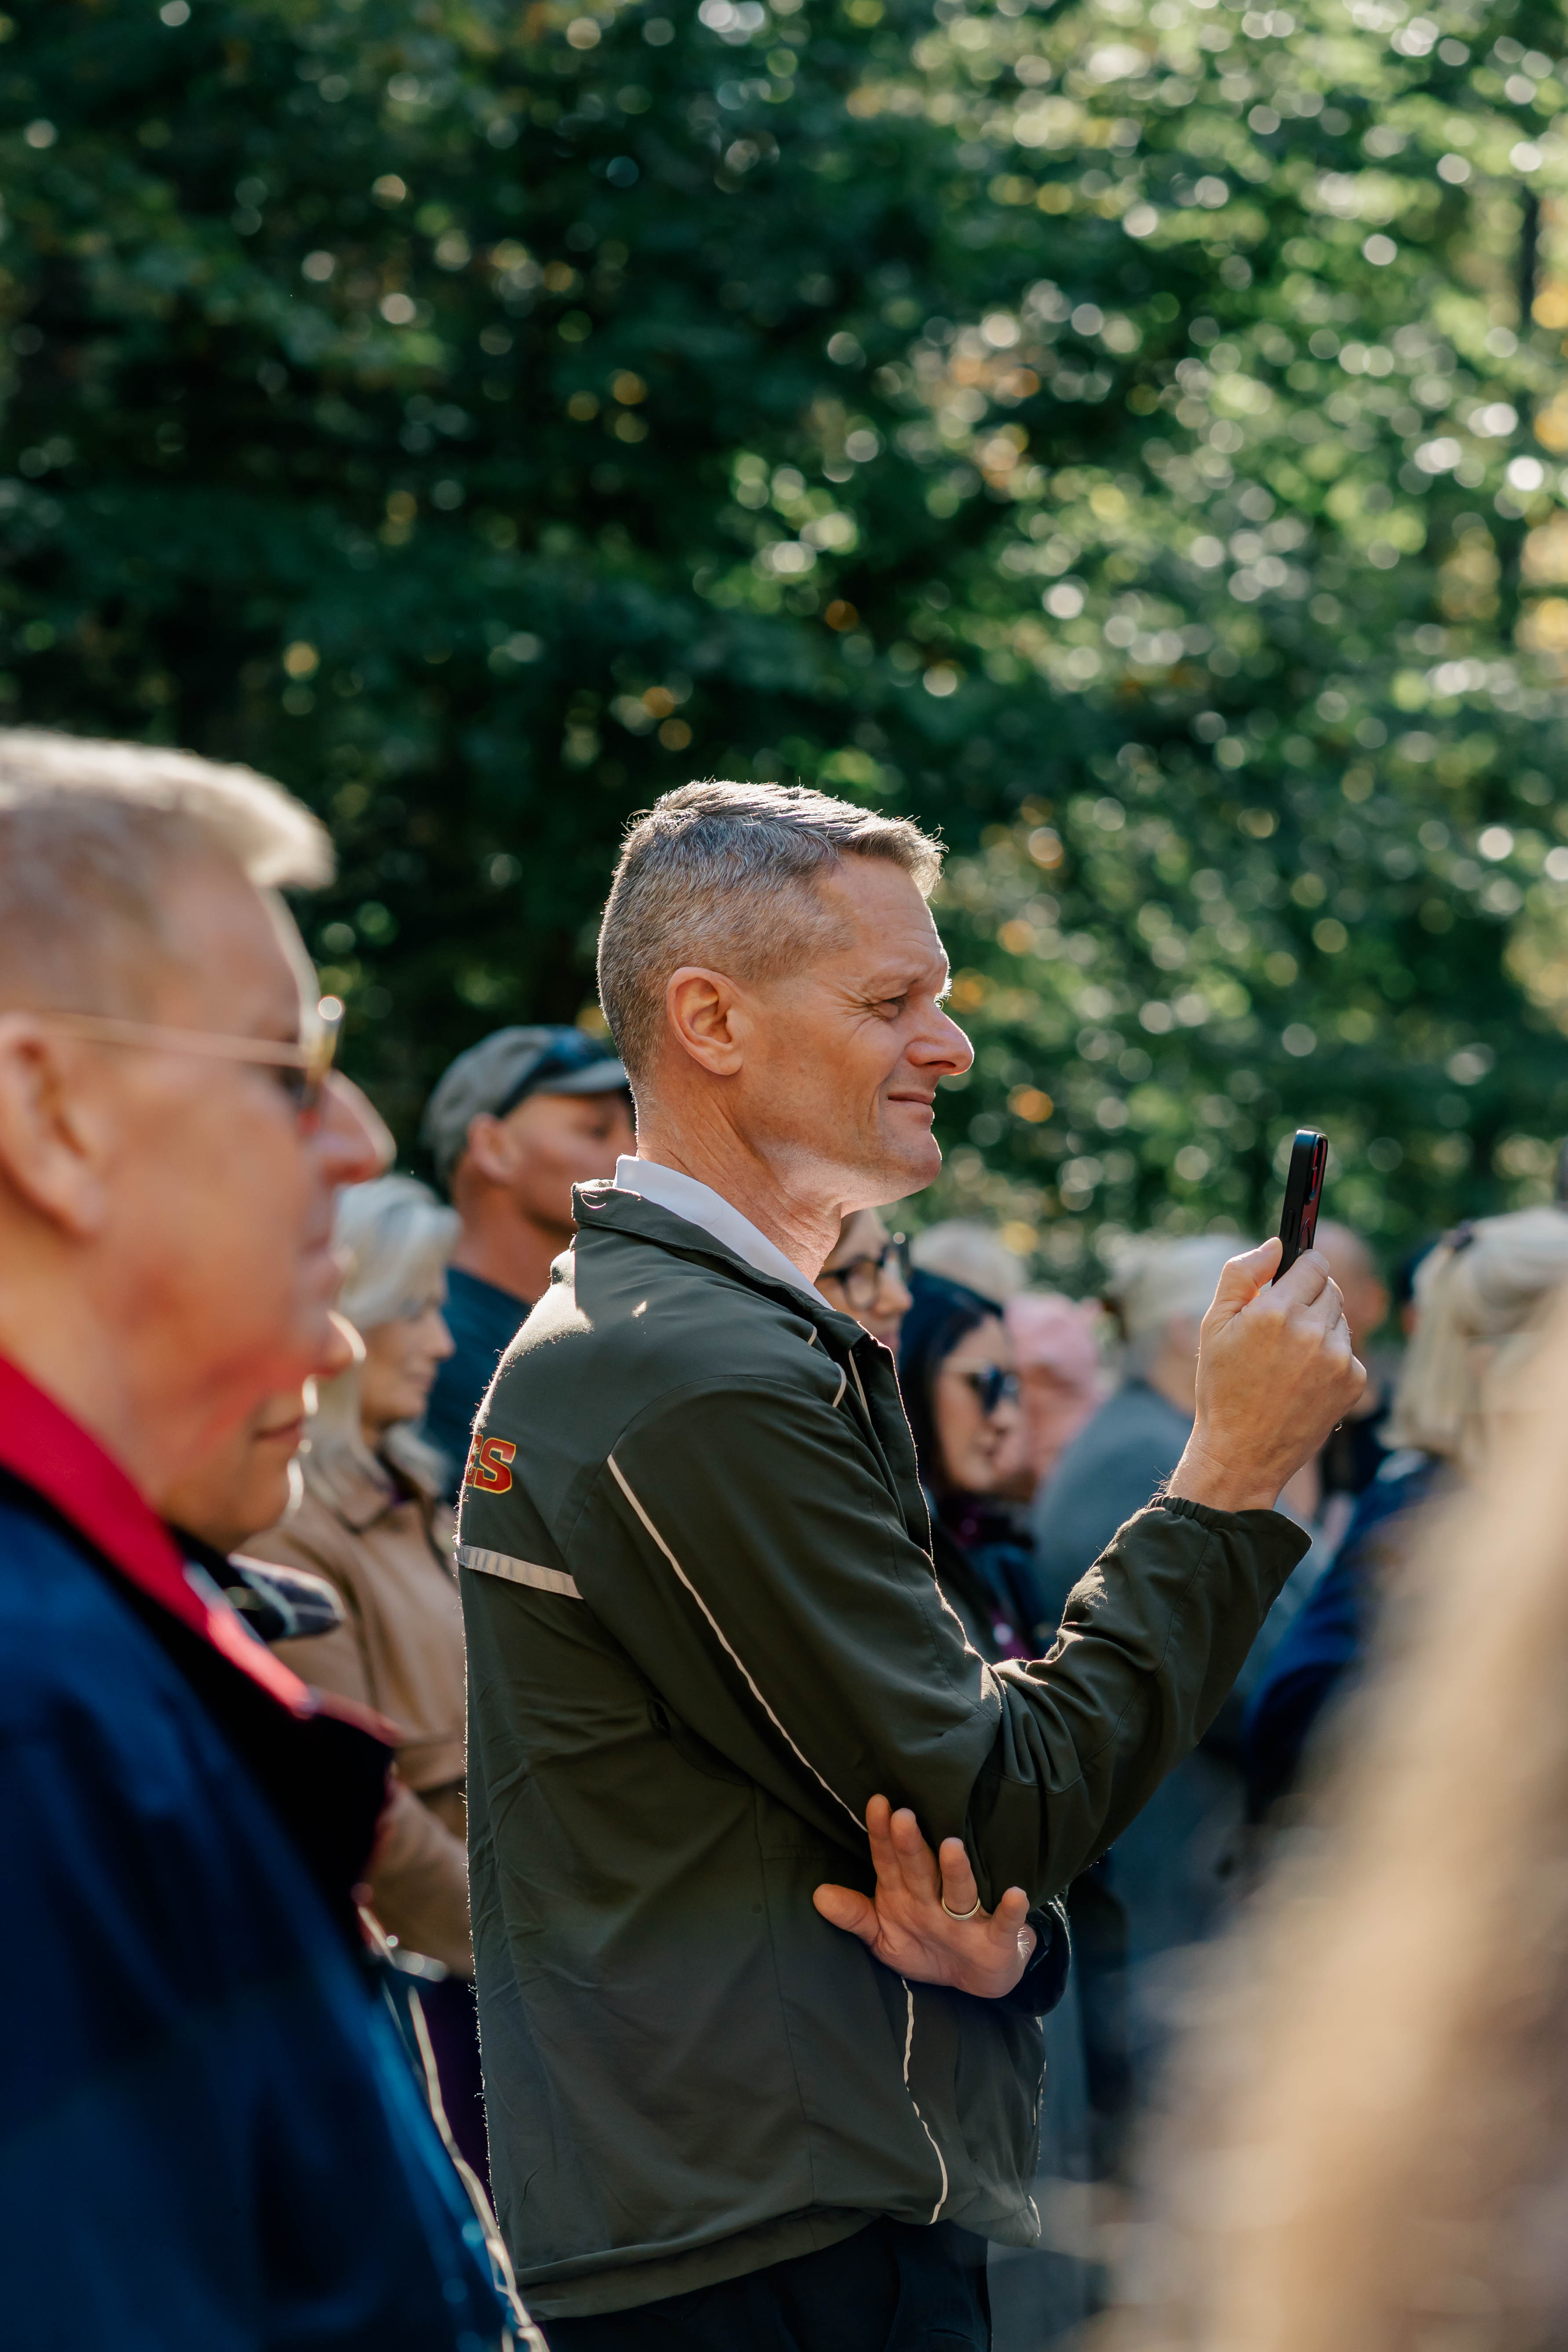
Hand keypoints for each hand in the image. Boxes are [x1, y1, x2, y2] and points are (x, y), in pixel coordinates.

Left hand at [812, 1794, 1036, 1997]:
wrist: (976, 1979)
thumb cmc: (925, 1948)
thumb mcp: (884, 1938)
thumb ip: (855, 1916)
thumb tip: (817, 1895)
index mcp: (905, 1893)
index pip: (888, 1860)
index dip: (881, 1835)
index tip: (876, 1804)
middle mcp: (935, 1898)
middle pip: (920, 1869)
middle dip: (911, 1845)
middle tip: (904, 1816)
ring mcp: (967, 1916)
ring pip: (960, 1890)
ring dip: (956, 1870)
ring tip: (950, 1846)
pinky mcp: (996, 1938)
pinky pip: (1003, 1923)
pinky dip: (1011, 1911)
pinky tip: (1015, 1894)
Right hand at [1167, 1238, 1365, 1514]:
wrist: (1243, 1452)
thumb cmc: (1222, 1386)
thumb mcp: (1213, 1325)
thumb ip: (1241, 1274)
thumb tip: (1275, 1245)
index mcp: (1276, 1312)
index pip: (1313, 1262)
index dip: (1300, 1267)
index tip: (1291, 1277)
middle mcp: (1313, 1331)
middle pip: (1330, 1287)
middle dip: (1308, 1297)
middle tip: (1281, 1325)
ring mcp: (1338, 1358)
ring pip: (1340, 1318)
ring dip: (1320, 1326)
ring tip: (1289, 1356)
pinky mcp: (1354, 1381)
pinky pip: (1348, 1350)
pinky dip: (1331, 1356)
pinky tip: (1304, 1377)